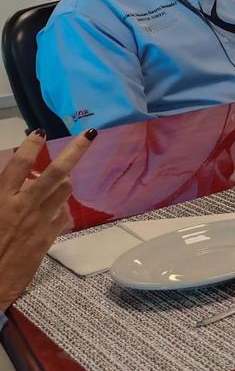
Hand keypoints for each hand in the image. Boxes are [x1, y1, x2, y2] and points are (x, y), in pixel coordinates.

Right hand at [0, 130, 95, 309]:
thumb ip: (1, 194)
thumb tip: (11, 182)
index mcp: (1, 199)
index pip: (19, 165)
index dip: (31, 147)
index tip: (40, 133)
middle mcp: (24, 206)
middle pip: (56, 172)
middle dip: (75, 151)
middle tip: (89, 135)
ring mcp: (40, 222)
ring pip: (64, 191)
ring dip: (64, 181)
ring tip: (58, 179)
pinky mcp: (48, 238)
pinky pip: (63, 214)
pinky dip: (60, 207)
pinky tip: (53, 209)